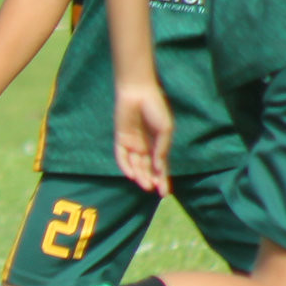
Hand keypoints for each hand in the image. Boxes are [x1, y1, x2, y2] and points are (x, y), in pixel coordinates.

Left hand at [113, 79, 173, 194]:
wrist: (139, 91)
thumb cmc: (156, 108)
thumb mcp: (165, 130)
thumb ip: (162, 149)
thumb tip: (160, 169)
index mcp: (157, 144)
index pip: (160, 166)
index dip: (163, 179)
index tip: (165, 193)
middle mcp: (144, 146)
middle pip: (147, 168)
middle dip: (150, 180)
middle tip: (153, 190)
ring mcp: (132, 143)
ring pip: (135, 164)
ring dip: (139, 175)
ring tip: (144, 185)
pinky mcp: (120, 138)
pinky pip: (121, 156)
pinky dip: (125, 166)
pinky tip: (131, 175)